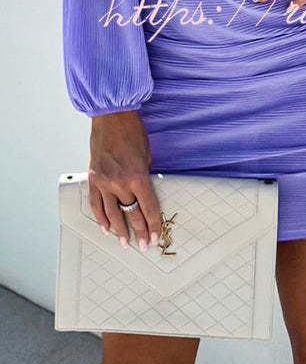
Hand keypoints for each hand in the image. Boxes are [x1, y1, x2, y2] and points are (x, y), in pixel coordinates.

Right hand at [88, 111, 162, 250]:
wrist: (112, 118)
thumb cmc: (133, 133)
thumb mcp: (146, 156)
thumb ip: (143, 177)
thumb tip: (143, 194)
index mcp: (138, 177)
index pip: (148, 208)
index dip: (153, 224)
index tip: (155, 236)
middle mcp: (120, 182)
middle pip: (131, 213)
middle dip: (139, 231)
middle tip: (143, 245)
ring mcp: (104, 182)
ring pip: (112, 213)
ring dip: (119, 230)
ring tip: (124, 242)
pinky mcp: (93, 178)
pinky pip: (96, 203)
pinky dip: (101, 217)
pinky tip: (106, 227)